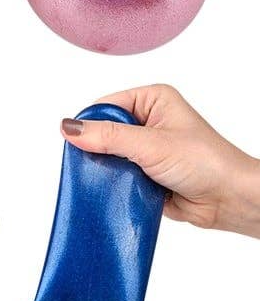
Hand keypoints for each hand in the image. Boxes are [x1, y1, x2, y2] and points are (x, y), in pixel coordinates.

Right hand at [61, 84, 259, 237]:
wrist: (230, 201)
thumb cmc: (208, 163)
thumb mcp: (151, 144)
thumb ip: (108, 136)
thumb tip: (69, 128)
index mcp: (152, 100)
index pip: (105, 105)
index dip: (90, 123)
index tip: (80, 141)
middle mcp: (149, 120)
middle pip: (103, 131)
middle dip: (98, 149)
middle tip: (98, 163)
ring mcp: (146, 148)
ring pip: (107, 155)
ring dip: (107, 169)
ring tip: (111, 177)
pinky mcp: (144, 172)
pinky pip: (116, 175)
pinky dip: (114, 183)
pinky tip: (115, 189)